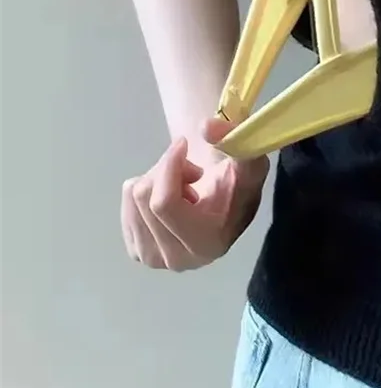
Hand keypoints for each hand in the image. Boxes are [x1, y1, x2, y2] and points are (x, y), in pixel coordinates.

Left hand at [121, 118, 268, 270]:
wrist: (226, 205)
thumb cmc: (238, 185)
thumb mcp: (250, 161)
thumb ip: (235, 140)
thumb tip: (206, 127)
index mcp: (206, 245)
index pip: (164, 203)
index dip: (169, 165)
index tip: (183, 144)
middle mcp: (177, 260)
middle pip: (145, 197)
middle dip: (166, 170)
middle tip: (191, 171)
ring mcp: (152, 258)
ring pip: (133, 196)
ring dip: (157, 178)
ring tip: (183, 185)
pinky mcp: (136, 249)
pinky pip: (125, 201)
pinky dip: (146, 189)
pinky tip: (169, 199)